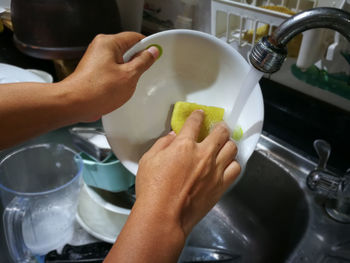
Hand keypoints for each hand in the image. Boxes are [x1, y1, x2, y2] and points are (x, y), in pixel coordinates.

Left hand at [61, 32, 158, 121]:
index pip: (135, 37)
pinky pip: (112, 71)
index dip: (148, 46)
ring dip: (128, 72)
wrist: (75, 104)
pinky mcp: (94, 72)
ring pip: (120, 62)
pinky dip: (119, 78)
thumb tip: (152, 52)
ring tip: (128, 84)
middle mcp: (101, 48)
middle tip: (143, 73)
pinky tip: (120, 89)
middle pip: (127, 49)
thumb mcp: (129, 75)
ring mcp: (96, 60)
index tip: (156, 54)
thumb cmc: (98, 90)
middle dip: (137, 62)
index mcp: (109, 43)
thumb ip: (143, 62)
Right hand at [135, 110, 240, 235]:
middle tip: (218, 128)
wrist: (163, 216)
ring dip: (228, 144)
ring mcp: (215, 170)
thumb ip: (162, 144)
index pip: (195, 123)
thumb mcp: (148, 160)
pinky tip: (227, 164)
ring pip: (232, 148)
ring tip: (224, 146)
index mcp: (184, 145)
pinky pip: (236, 168)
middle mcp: (204, 154)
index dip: (198, 116)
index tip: (200, 114)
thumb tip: (172, 136)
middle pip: (221, 132)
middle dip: (220, 126)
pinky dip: (233, 163)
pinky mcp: (221, 185)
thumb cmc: (152, 188)